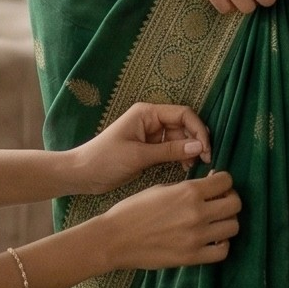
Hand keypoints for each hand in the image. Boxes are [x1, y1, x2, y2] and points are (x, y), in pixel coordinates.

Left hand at [67, 102, 211, 193]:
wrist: (82, 174)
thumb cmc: (105, 160)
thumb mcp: (139, 156)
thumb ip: (169, 151)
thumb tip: (199, 147)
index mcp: (147, 113)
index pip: (183, 114)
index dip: (198, 130)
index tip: (206, 150)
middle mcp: (150, 120)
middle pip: (183, 125)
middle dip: (195, 141)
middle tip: (204, 162)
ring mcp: (150, 134)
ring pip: (179, 138)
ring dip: (188, 150)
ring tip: (192, 168)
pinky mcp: (148, 148)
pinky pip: (170, 148)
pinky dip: (179, 156)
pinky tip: (183, 168)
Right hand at [99, 170, 241, 270]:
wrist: (115, 239)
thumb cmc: (133, 209)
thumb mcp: (161, 188)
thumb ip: (187, 188)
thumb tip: (209, 186)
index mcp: (189, 191)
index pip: (226, 181)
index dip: (223, 181)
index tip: (217, 185)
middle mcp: (197, 213)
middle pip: (236, 204)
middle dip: (230, 199)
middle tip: (219, 202)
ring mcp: (197, 237)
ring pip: (233, 227)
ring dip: (227, 221)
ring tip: (215, 221)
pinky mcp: (192, 257)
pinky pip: (223, 252)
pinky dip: (222, 244)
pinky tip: (212, 240)